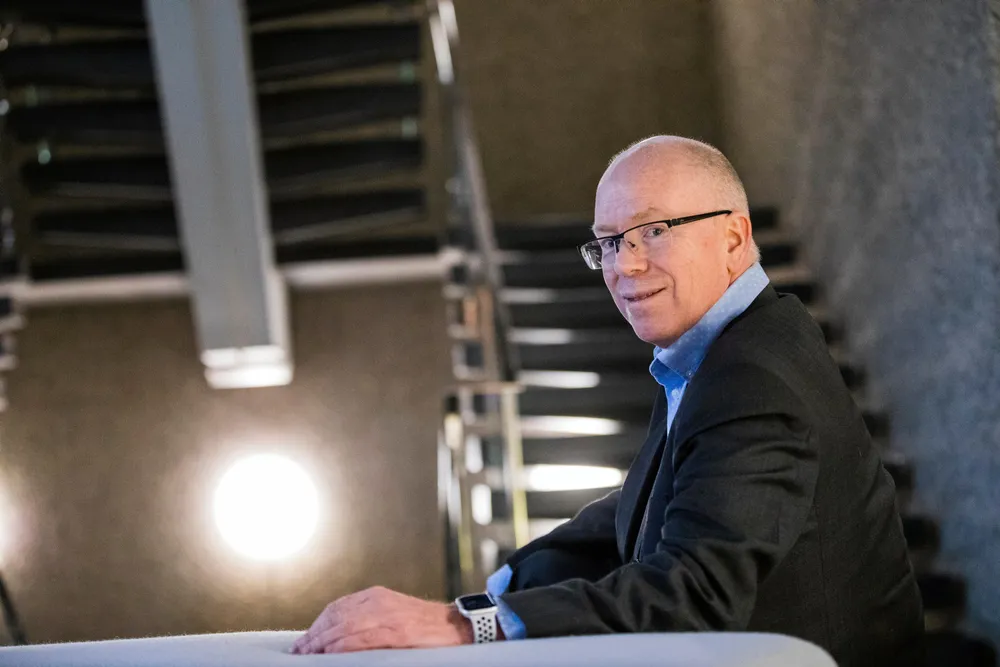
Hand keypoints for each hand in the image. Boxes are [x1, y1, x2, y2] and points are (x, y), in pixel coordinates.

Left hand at [289, 586, 475, 653]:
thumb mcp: (392, 612)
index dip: (317, 626)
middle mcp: (379, 603)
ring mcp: (388, 617)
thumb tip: (337, 635)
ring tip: (311, 656)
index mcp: (376, 596)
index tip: (304, 642)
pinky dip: (343, 647)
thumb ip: (368, 618)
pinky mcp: (397, 633)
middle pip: (336, 618)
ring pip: (345, 628)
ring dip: (324, 644)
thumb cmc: (423, 625)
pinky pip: (362, 640)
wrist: (455, 627)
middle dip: (315, 637)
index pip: (337, 609)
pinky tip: (332, 655)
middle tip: (301, 653)